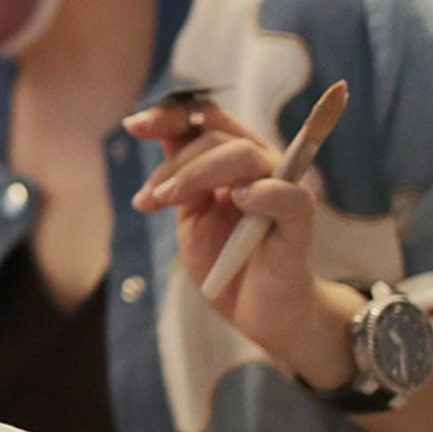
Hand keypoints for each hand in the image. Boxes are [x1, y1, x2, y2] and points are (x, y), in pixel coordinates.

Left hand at [122, 100, 357, 388]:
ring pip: (244, 155)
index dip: (170, 116)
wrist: (257, 314)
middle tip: (149, 198)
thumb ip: (181, 178)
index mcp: (236, 159)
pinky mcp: (300, 221)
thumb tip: (156, 132)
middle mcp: (263, 165)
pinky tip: (238, 201)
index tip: (132, 126)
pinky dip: (260, 193)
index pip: (207, 119)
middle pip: (217, 135)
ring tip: (168, 201)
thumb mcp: (191, 216)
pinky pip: (286, 194)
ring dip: (196, 175)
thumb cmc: (226, 263)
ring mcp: (284, 190)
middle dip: (173, 163)